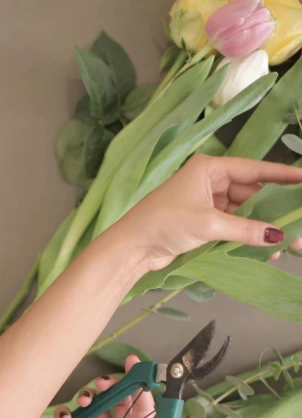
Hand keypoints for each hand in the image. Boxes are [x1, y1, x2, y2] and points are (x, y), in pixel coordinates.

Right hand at [55, 355, 156, 417]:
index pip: (145, 411)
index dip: (141, 386)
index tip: (134, 366)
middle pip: (121, 402)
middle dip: (114, 386)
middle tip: (102, 383)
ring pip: (97, 408)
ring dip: (91, 397)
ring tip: (83, 399)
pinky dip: (69, 414)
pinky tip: (65, 417)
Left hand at [116, 155, 301, 270]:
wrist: (132, 246)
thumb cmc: (164, 223)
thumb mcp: (208, 224)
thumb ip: (245, 230)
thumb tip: (277, 236)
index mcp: (209, 169)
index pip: (254, 169)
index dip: (282, 175)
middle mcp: (210, 181)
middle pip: (251, 192)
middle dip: (273, 209)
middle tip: (296, 223)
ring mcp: (206, 202)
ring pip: (243, 212)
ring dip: (260, 226)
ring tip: (284, 242)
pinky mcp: (202, 222)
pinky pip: (232, 225)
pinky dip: (246, 236)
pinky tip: (263, 248)